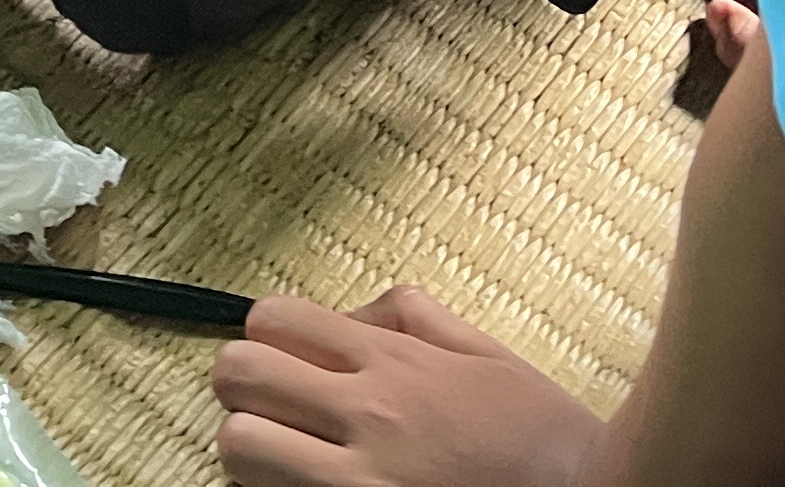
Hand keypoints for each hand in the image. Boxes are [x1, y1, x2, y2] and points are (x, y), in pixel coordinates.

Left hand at [215, 291, 605, 486]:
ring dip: (251, 448)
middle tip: (265, 405)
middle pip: (239, 376)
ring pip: (239, 449)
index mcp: (394, 362)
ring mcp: (359, 480)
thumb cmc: (546, 438)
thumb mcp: (488, 354)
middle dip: (241, 386)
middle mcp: (368, 414)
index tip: (279, 356)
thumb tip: (358, 314)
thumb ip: (417, 318)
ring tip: (281, 457)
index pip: (274, 318)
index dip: (264, 335)